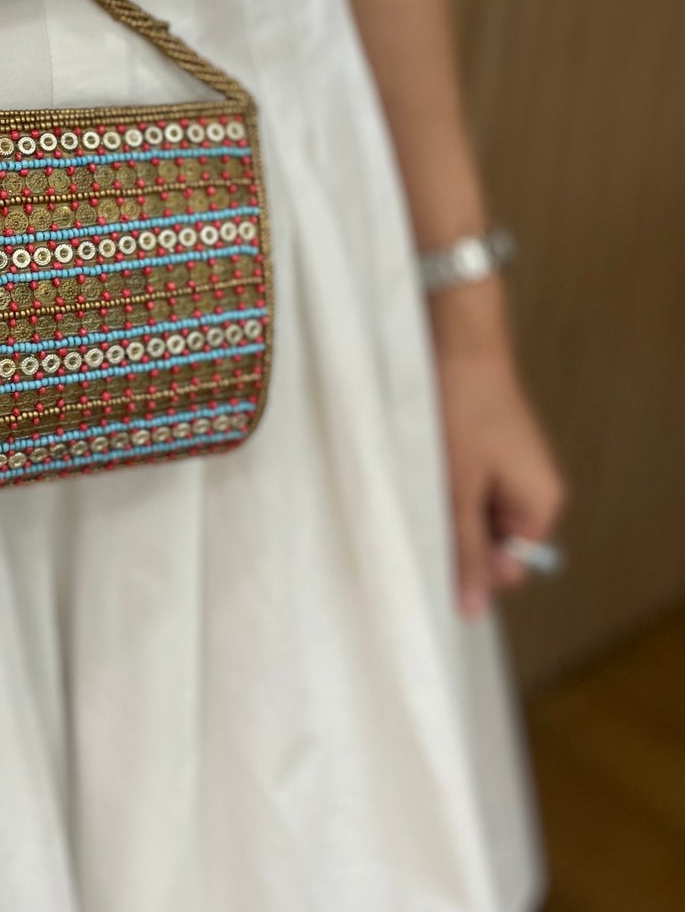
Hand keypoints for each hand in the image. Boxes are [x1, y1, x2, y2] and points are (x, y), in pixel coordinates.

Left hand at [431, 282, 567, 618]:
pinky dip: (436, 481)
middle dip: (450, 535)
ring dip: (439, 506)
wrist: (454, 339)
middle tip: (414, 516)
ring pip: (467, 510)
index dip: (469, 569)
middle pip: (486, 540)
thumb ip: (463, 549)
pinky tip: (413, 468)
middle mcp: (528, 489)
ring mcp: (505, 466)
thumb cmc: (459, 410)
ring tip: (412, 485)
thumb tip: (472, 609)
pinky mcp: (480, 447)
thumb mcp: (456, 488)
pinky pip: (460, 482)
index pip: (507, 567)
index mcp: (538, 505)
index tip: (427, 558)